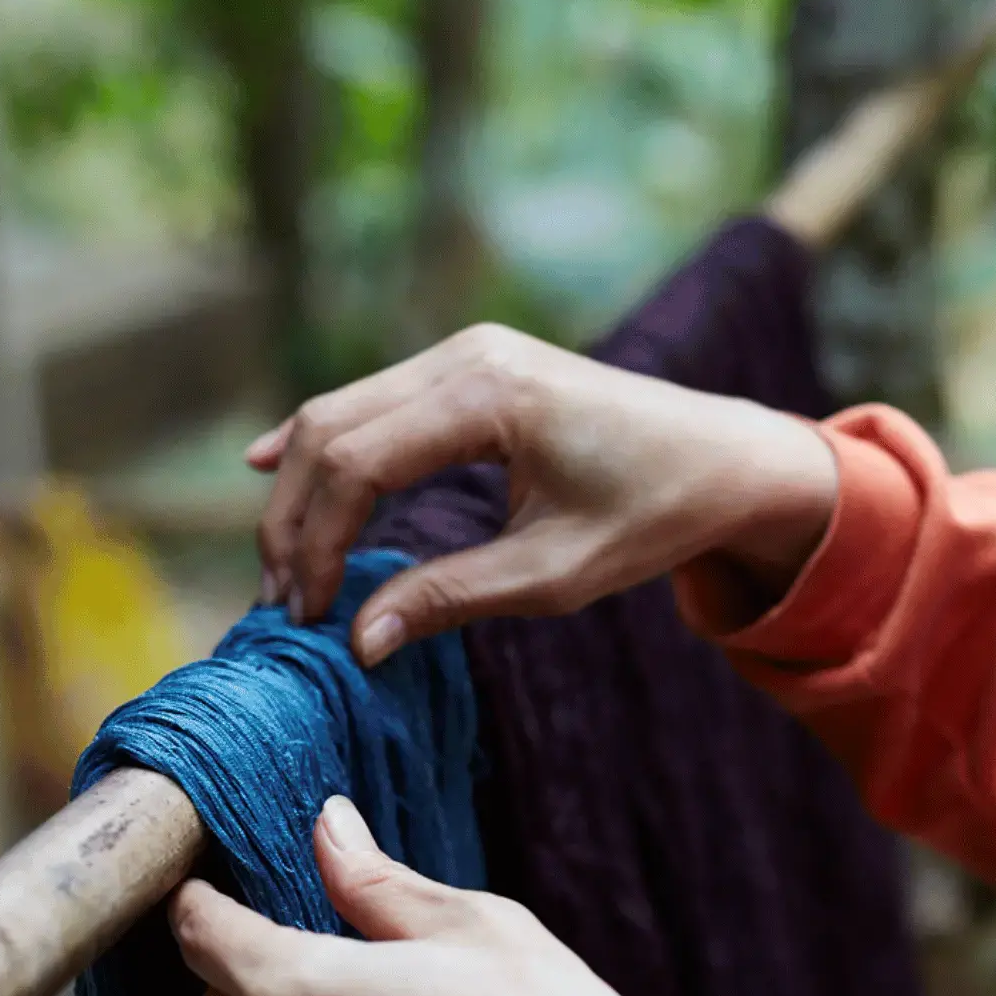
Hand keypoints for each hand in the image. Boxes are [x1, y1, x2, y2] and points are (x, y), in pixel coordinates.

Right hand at [247, 323, 839, 664]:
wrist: (725, 459)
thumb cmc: (654, 516)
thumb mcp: (555, 575)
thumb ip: (451, 600)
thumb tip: (357, 643)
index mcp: (489, 396)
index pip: (358, 466)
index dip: (318, 545)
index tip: (311, 619)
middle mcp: (467, 356)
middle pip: (330, 431)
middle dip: (294, 520)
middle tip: (283, 606)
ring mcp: (466, 352)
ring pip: (341, 414)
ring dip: (305, 491)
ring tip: (289, 573)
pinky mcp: (471, 368)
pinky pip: (373, 403)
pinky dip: (326, 446)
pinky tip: (270, 468)